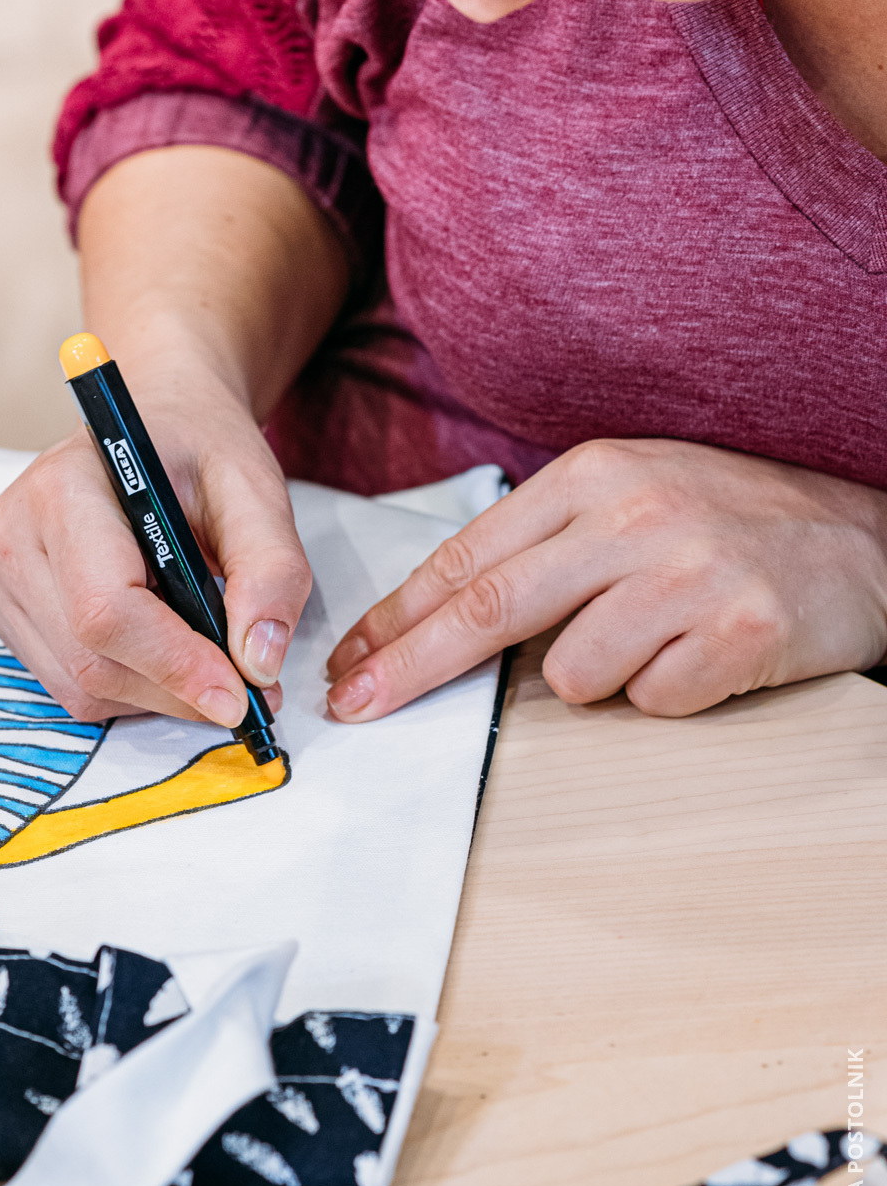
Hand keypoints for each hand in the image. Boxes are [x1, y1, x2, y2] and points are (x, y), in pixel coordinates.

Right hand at [0, 362, 310, 723]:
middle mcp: (13, 536)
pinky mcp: (6, 612)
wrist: (155, 426)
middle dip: (178, 689)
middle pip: (92, 660)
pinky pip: (69, 686)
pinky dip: (131, 687)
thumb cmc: (200, 450)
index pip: (105, 608)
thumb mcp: (256, 491)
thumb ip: (270, 571)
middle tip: (249, 690)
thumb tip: (260, 664)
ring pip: (81, 686)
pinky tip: (164, 646)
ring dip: (157, 694)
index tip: (240, 695)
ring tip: (208, 656)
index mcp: (64, 488)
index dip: (175, 664)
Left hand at [326, 439, 886, 719]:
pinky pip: (654, 700)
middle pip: (488, 609)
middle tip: (355, 708)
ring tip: (653, 641)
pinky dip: (667, 694)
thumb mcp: (628, 495)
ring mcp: (688, 573)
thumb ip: (543, 543)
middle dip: (409, 667)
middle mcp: (633, 516)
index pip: (467, 556)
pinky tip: (702, 656)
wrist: (864, 539)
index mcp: (591, 477)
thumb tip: (442, 613)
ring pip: (574, 674)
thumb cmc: (728, 520)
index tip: (349, 660)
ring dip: (597, 679)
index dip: (398, 618)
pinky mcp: (741, 631)